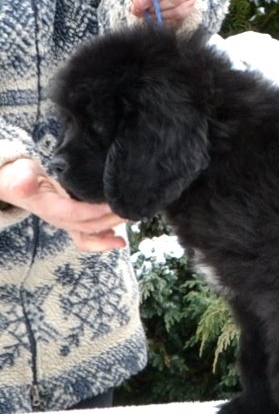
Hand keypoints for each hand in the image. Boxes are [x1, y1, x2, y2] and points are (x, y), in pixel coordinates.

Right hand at [0, 159, 126, 251]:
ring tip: (130, 221)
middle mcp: (59, 220)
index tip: (112, 205)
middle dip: (110, 221)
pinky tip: (119, 237)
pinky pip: (89, 236)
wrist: (14, 185)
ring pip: (90, 235)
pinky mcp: (73, 221)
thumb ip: (22, 179)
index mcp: (49, 209)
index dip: (95, 212)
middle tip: (130, 211)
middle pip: (88, 226)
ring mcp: (67, 223)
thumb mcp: (19, 174)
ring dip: (111, 231)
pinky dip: (104, 239)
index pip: (75, 214)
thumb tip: (24, 183)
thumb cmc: (19, 177)